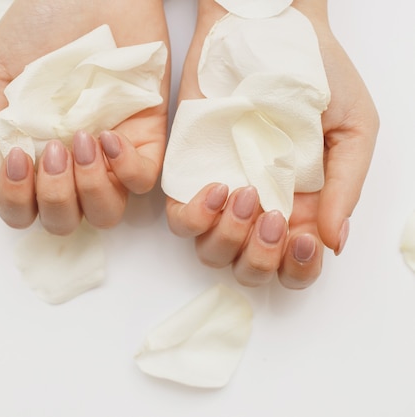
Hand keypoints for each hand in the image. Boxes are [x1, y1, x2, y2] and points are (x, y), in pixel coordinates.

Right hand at [0, 0, 169, 234]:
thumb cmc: (39, 22)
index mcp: (35, 152)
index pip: (25, 208)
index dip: (17, 201)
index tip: (16, 159)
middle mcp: (72, 162)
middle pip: (65, 220)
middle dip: (53, 198)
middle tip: (51, 150)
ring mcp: (110, 151)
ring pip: (107, 211)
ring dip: (89, 189)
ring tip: (78, 141)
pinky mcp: (147, 133)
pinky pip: (144, 179)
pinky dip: (125, 168)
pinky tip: (107, 134)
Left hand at [166, 0, 378, 288]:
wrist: (265, 31)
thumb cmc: (315, 75)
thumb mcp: (352, 125)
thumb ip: (346, 184)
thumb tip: (334, 241)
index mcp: (301, 205)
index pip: (295, 264)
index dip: (297, 268)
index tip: (301, 240)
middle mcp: (259, 208)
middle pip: (251, 269)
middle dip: (261, 258)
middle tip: (273, 218)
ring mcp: (221, 192)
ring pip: (212, 251)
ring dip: (229, 238)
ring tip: (245, 194)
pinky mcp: (187, 173)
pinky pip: (180, 219)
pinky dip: (195, 218)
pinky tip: (216, 188)